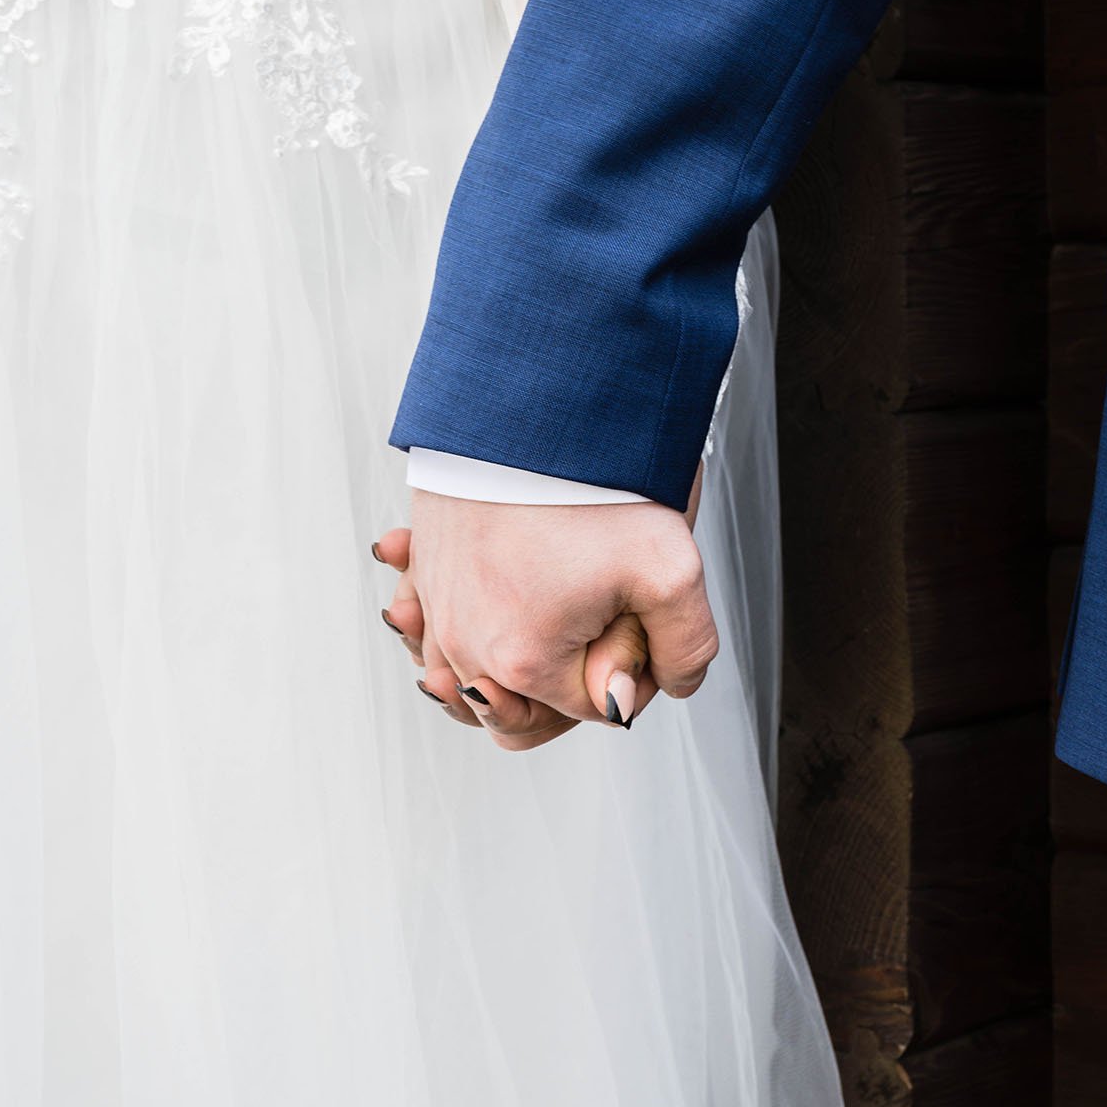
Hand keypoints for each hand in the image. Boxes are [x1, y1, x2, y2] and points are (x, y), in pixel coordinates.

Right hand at [374, 481, 717, 751]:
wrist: (527, 400)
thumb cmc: (595, 482)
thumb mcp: (672, 569)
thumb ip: (684, 649)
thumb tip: (665, 688)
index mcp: (525, 664)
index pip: (595, 707)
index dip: (632, 667)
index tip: (643, 614)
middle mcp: (465, 647)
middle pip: (525, 707)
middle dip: (569, 676)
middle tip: (604, 616)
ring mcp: (436, 609)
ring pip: (472, 677)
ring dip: (506, 661)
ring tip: (547, 616)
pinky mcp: (423, 571)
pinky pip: (429, 625)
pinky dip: (453, 619)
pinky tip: (484, 596)